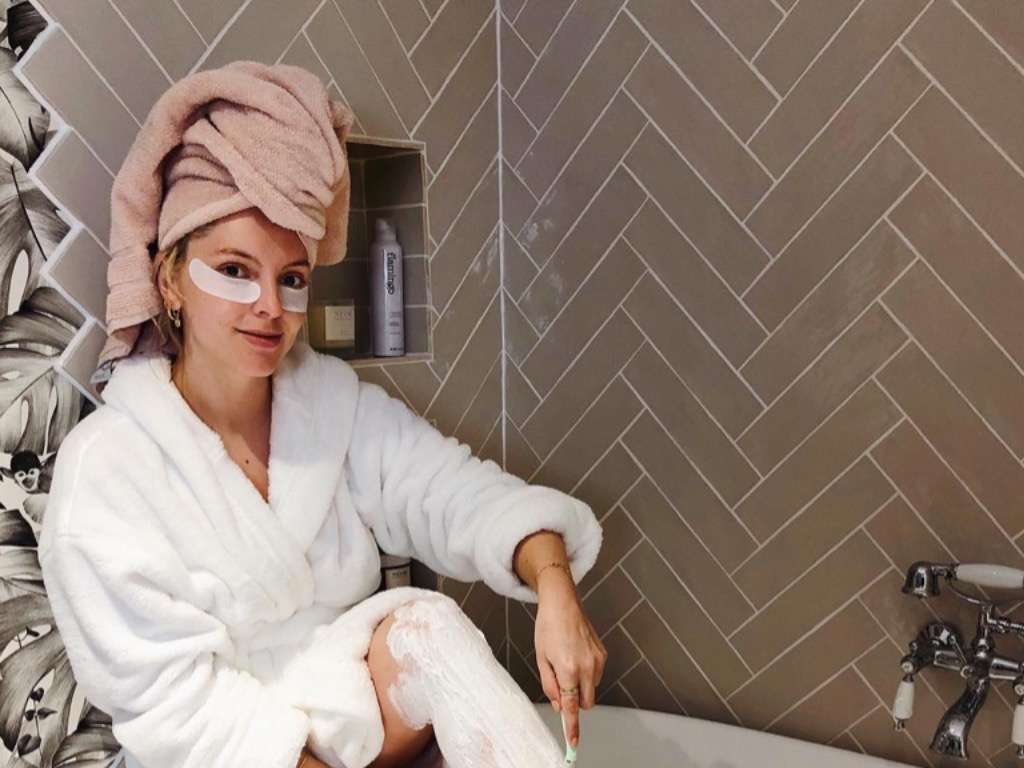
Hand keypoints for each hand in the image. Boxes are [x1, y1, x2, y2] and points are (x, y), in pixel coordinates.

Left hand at [533, 574, 606, 749]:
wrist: (562, 602)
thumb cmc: (548, 627)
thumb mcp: (541, 658)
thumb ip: (549, 685)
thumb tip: (558, 704)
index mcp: (568, 668)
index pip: (571, 706)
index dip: (572, 727)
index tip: (574, 743)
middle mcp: (587, 666)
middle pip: (585, 702)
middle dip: (574, 702)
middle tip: (561, 685)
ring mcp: (598, 660)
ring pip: (592, 689)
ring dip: (580, 686)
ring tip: (566, 662)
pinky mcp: (603, 654)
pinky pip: (596, 675)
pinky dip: (586, 674)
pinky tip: (575, 655)